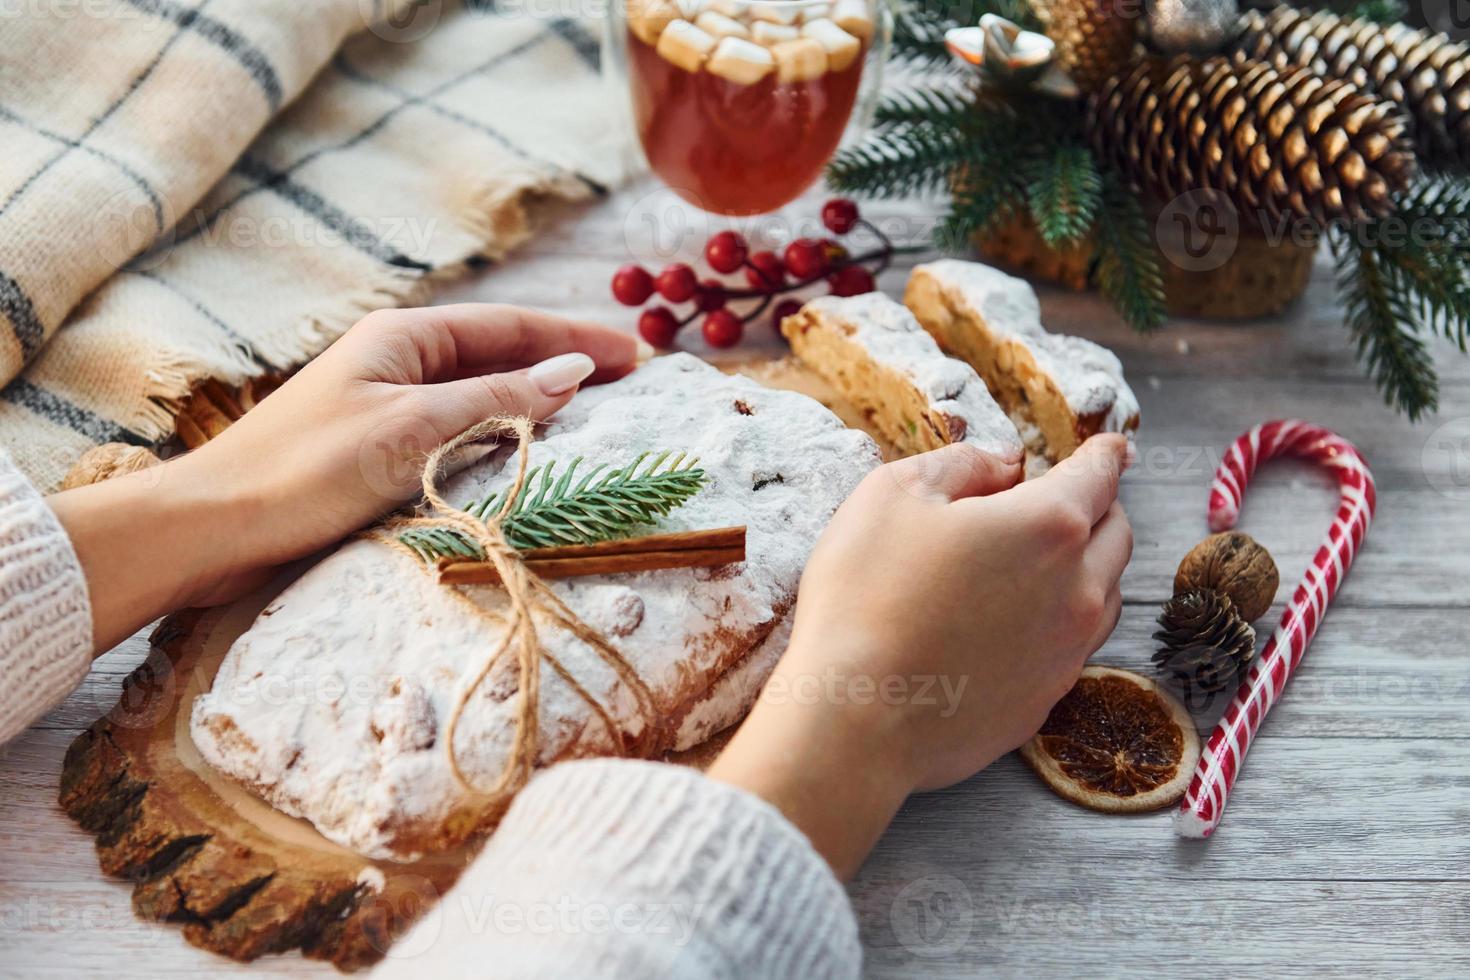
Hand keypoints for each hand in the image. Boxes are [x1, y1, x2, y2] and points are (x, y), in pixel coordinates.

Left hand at [49, 304, 642, 651]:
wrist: (212, 527)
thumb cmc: (306, 471)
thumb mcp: (413, 428)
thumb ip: (496, 399)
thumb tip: (572, 373)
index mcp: (403, 338)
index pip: (510, 327)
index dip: (574, 338)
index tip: (634, 354)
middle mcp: (396, 361)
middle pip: (498, 353)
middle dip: (562, 364)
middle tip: (628, 381)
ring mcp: (385, 404)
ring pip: (479, 392)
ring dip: (534, 400)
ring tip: (593, 414)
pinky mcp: (374, 449)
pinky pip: (455, 429)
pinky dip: (499, 434)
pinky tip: (524, 452)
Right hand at [708, 435, 1131, 877]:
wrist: (854, 717)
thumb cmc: (864, 595)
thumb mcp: (893, 494)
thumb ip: (961, 464)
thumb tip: (1003, 463)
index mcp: (1048, 525)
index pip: (1100, 474)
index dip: (1104, 452)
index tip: (1111, 446)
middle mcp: (1077, 589)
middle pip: (1116, 535)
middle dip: (1097, 508)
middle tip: (1062, 501)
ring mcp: (1066, 653)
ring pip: (1104, 596)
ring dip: (1085, 568)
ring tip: (1038, 564)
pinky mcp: (1043, 702)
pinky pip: (1072, 649)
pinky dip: (1058, 624)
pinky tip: (1013, 625)